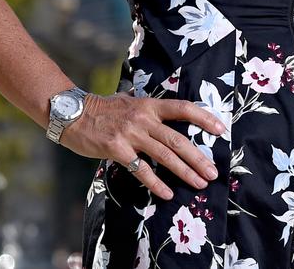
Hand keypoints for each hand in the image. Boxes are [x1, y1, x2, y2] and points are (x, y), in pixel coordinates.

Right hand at [59, 92, 226, 200]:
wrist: (73, 113)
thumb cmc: (103, 109)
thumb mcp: (129, 101)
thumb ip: (147, 108)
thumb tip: (163, 113)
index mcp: (150, 105)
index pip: (183, 108)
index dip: (203, 118)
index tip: (220, 129)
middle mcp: (144, 118)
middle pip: (178, 139)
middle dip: (198, 157)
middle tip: (212, 172)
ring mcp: (131, 133)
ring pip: (165, 155)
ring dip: (184, 171)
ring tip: (199, 183)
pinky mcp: (117, 149)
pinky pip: (141, 170)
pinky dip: (156, 183)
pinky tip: (168, 193)